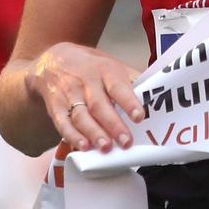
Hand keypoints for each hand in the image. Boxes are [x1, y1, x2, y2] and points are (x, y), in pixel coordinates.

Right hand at [25, 43, 143, 154]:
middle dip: (113, 125)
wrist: (53, 61)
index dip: (129, 102)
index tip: (139, 116)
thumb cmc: (90, 66)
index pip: (118, 87)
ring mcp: (69, 94)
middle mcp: (86, 81)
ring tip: (106, 147)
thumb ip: (133, 80)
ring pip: (81, 116)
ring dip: (93, 133)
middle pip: (99, 105)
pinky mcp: (55, 106)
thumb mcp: (112, 65)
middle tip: (126, 142)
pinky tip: (82, 146)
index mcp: (105, 70)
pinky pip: (63, 123)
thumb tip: (156, 95)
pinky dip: (72, 136)